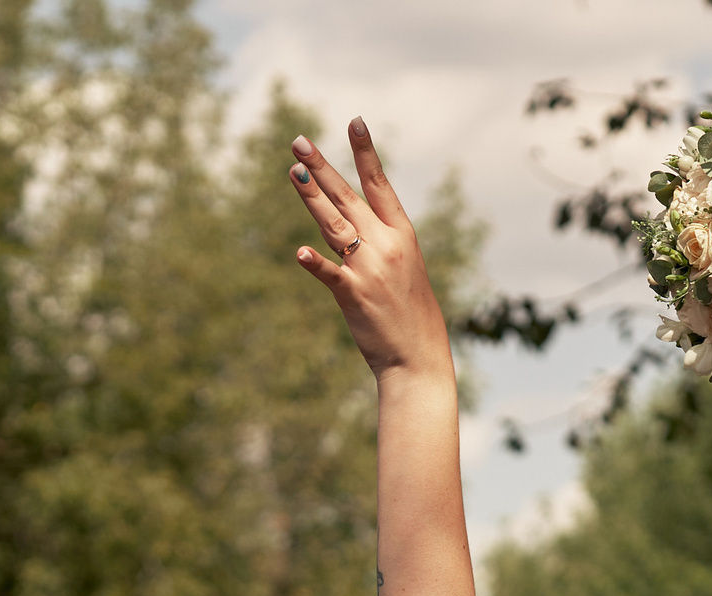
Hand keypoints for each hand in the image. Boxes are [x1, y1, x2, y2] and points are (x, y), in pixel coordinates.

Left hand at [289, 120, 451, 380]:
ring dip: (312, 197)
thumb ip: (372, 244)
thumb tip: (338, 224)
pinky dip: (315, 263)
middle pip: (348, 198)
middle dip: (321, 168)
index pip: (379, 185)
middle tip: (299, 141)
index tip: (355, 121)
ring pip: (334, 225)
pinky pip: (330, 274)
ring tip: (293, 171)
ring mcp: (369, 269)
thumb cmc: (410, 314)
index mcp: (402, 235)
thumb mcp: (402, 270)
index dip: (366, 153)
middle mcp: (386, 245)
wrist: (418, 356)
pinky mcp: (354, 295)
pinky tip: (300, 252)